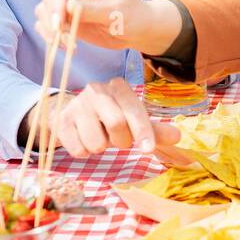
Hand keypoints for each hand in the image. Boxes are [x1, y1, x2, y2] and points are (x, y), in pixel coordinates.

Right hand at [35, 0, 180, 54]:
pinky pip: (47, 23)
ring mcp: (70, 1)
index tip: (58, 24)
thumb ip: (92, 9)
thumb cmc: (134, 16)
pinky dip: (51, 35)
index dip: (57, 2)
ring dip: (50, 29)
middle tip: (64, 38)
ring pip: (45, 10)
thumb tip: (67, 6)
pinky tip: (66, 46)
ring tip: (68, 45)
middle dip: (52, 19)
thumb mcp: (117, 12)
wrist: (139, 29)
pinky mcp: (67, 16)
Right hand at [36, 78, 180, 158]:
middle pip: (116, 124)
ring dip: (102, 148)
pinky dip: (85, 152)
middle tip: (119, 141)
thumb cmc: (110, 118)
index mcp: (119, 87)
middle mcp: (96, 90)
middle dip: (121, 141)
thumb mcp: (133, 121)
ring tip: (100, 138)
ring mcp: (76, 104)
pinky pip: (78, 149)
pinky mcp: (61, 121)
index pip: (134, 112)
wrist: (72, 116)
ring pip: (95, 141)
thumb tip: (177, 136)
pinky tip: (83, 140)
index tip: (148, 150)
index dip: (143, 132)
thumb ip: (155, 130)